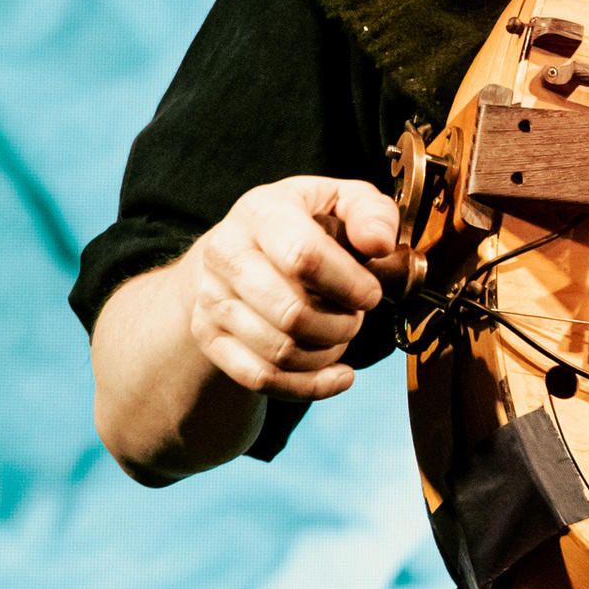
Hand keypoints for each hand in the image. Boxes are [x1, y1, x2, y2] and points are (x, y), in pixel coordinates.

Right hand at [184, 176, 408, 402]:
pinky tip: (338, 375)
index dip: (349, 284)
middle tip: (355, 316)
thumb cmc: (301, 226)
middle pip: (291, 313)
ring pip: (279, 352)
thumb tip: (379, 243)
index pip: (302, 256)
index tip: (371, 294)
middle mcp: (226, 254)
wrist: (237, 248)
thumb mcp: (341, 201)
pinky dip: (310, 386)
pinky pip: (261, 379)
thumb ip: (371, 213)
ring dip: (327, 353)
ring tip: (340, 334)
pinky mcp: (209, 337)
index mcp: (260, 212)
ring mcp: (212, 299)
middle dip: (341, 325)